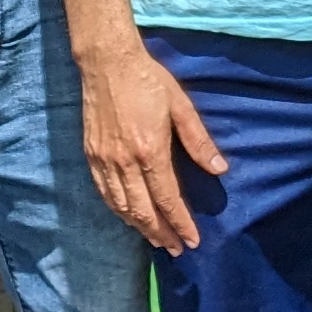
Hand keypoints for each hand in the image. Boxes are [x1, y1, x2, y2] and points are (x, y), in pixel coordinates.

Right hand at [75, 36, 224, 252]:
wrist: (107, 62)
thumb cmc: (149, 81)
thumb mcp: (182, 107)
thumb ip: (199, 142)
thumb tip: (220, 170)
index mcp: (150, 151)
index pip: (167, 199)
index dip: (181, 223)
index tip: (193, 240)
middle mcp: (124, 161)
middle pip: (143, 210)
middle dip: (161, 234)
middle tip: (177, 249)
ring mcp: (104, 160)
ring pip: (121, 206)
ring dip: (140, 227)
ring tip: (157, 240)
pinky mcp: (91, 155)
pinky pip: (104, 193)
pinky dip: (117, 211)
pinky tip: (128, 217)